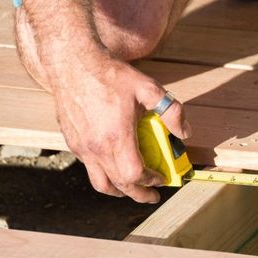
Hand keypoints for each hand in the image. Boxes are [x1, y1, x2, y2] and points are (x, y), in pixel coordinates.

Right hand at [50, 51, 190, 202]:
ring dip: (118, 191)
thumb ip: (171, 111)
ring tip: (132, 189)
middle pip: (119, 185)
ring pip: (100, 183)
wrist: (72, 62)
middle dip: (138, 194)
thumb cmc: (110, 74)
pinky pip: (90, 168)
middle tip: (152, 196)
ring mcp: (82, 147)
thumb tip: (185, 133)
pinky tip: (115, 164)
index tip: (162, 178)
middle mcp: (96, 147)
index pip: (134, 175)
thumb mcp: (148, 88)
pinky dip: (105, 174)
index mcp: (116, 137)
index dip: (151, 181)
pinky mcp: (72, 142)